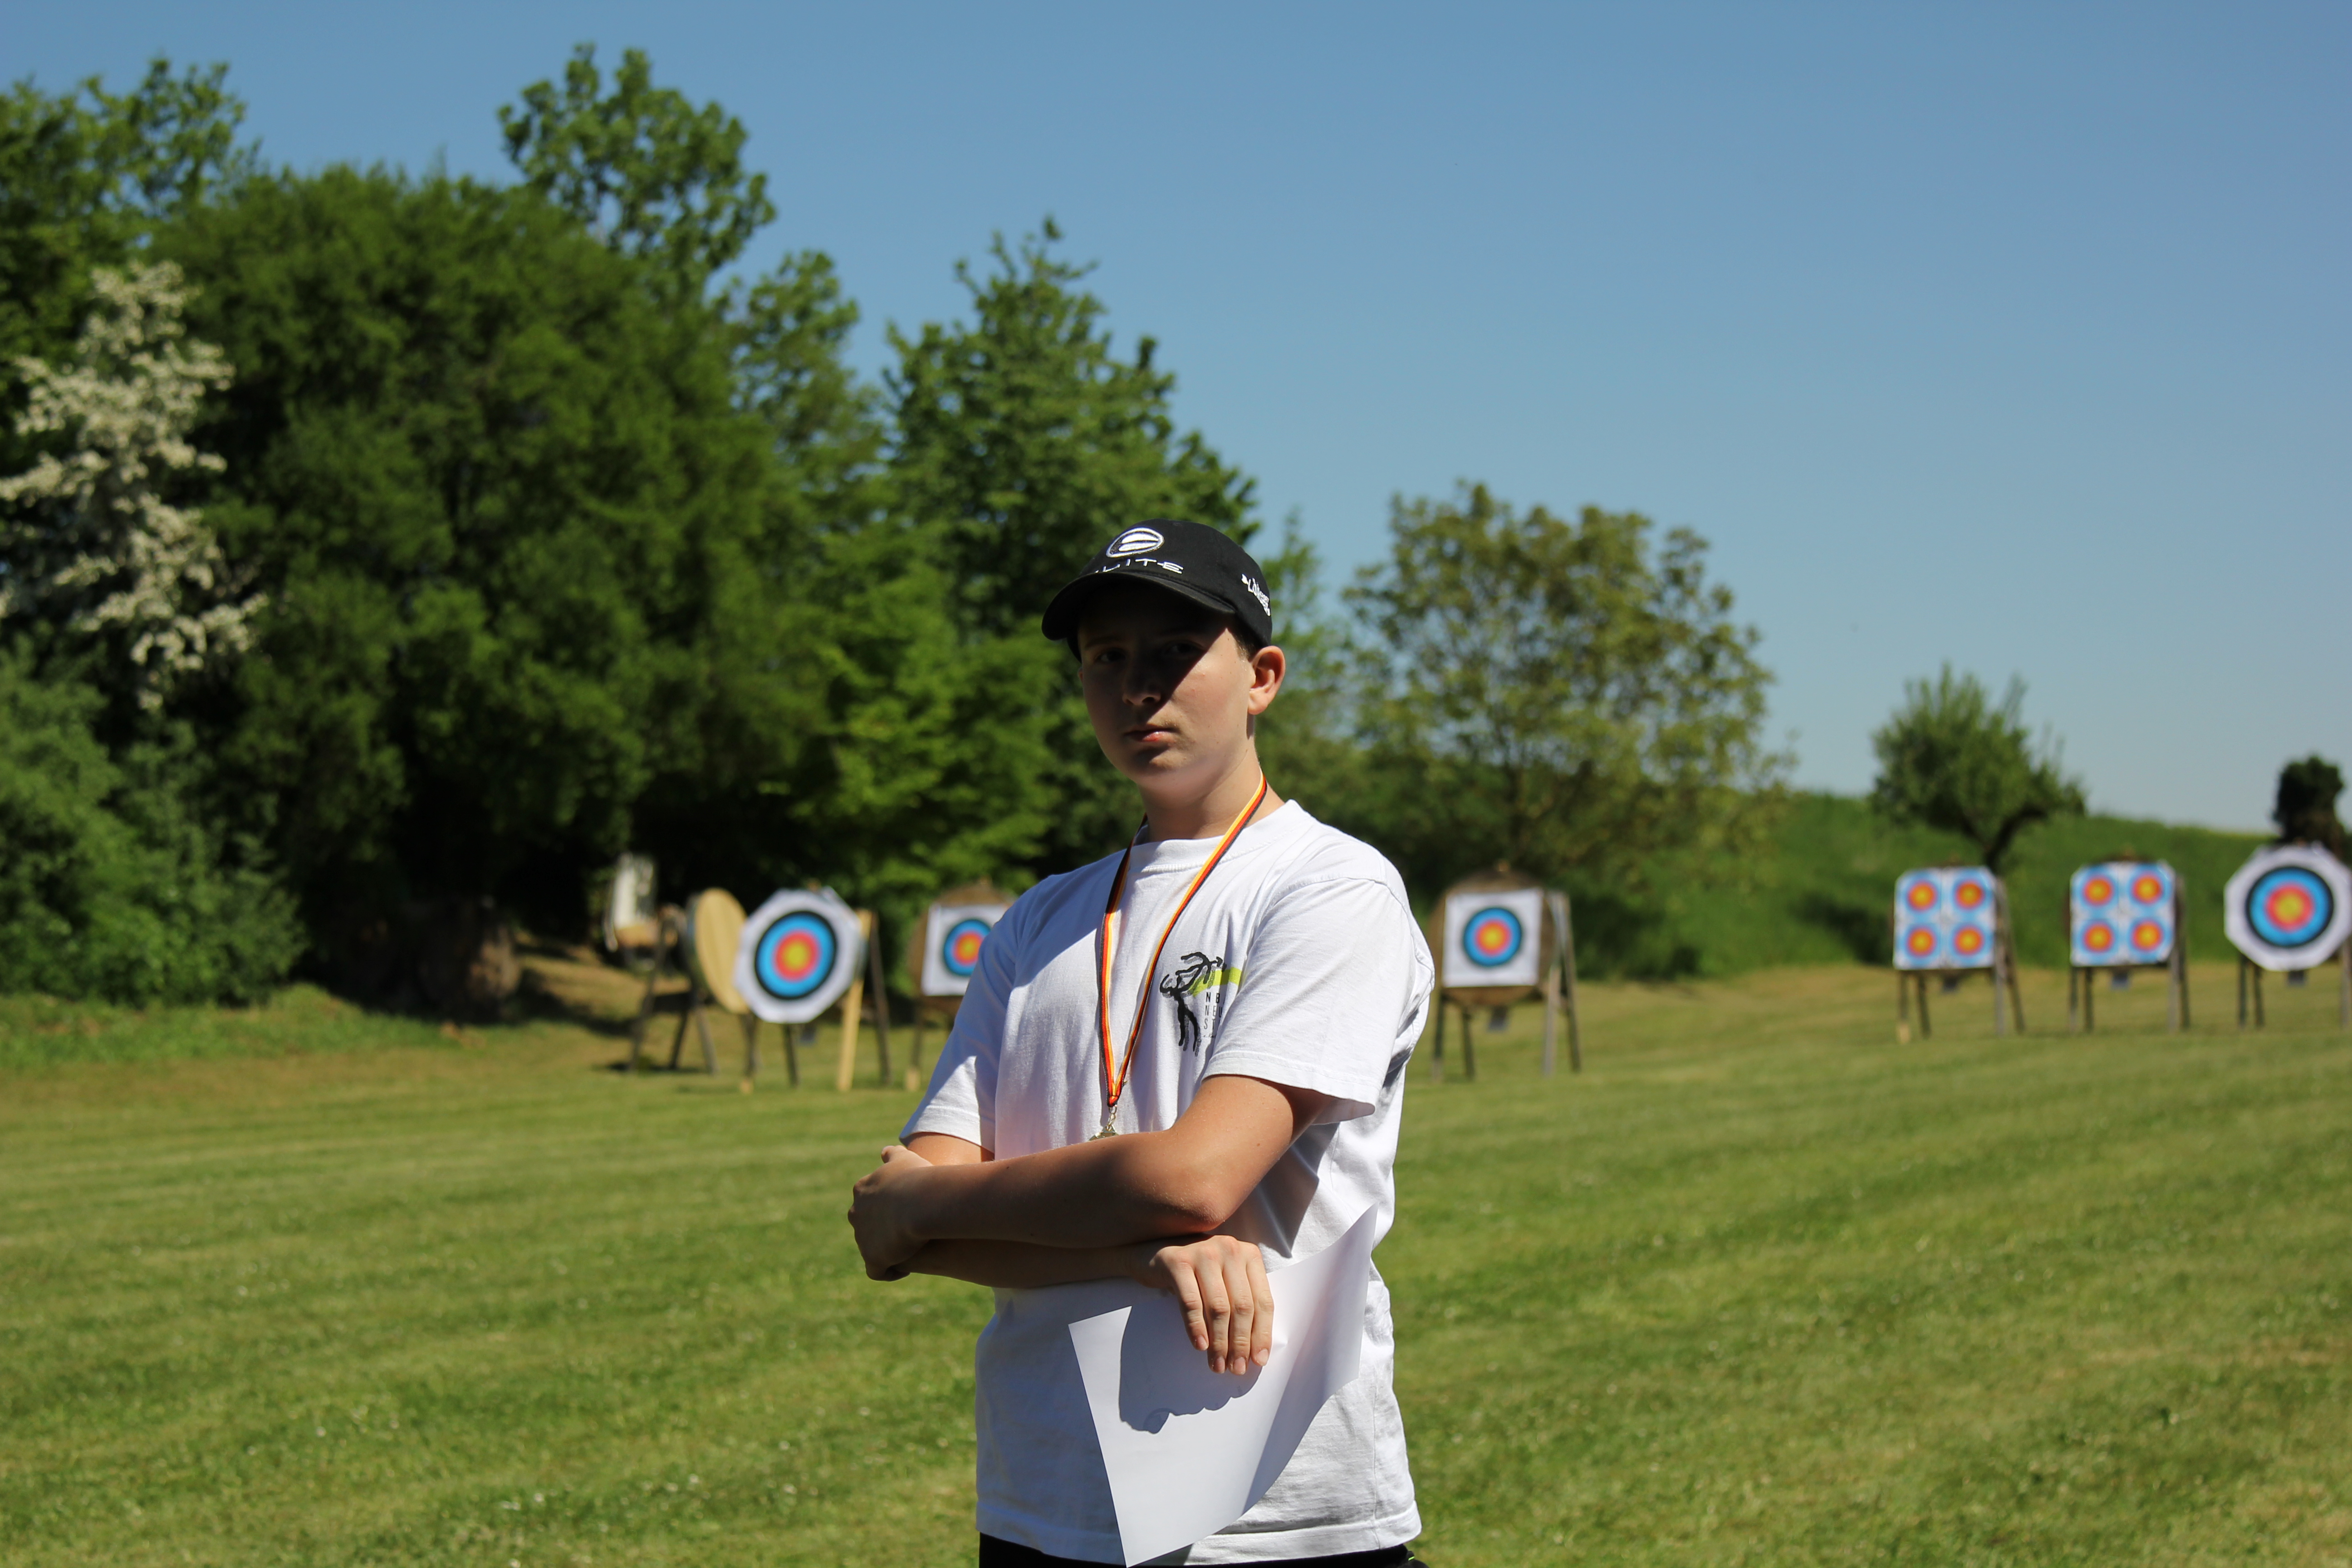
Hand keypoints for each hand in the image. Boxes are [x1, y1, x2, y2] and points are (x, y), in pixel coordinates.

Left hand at [848, 1144, 932, 1280]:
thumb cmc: (917, 1178)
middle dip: (883, 1230)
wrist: (922, 1202)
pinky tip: (905, 1268)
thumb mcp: (905, 1159)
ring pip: (871, 1249)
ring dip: (888, 1251)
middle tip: (908, 1231)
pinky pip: (877, 1271)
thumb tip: (885, 1151)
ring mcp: (862, 1237)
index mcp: (862, 1190)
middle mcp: (856, 1213)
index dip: (887, 1209)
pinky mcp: (873, 1258)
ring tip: (910, 1252)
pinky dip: (889, 1271)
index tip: (906, 1212)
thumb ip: (893, 1155)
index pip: (869, 1202)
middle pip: (866, 1226)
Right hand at [1133, 1235, 1271, 1375]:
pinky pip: (1191, 1301)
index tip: (1258, 1361)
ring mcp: (1203, 1252)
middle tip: (1236, 1369)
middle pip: (1242, 1306)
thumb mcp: (1225, 1283)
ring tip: (1217, 1364)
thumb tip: (1254, 1354)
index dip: (1261, 1334)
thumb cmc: (1197, 1275)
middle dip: (1240, 1343)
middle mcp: (1230, 1248)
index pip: (1262, 1301)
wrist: (1153, 1253)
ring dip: (1219, 1342)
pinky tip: (1200, 1346)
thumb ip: (1242, 1307)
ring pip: (1218, 1307)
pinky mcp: (1177, 1261)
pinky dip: (1196, 1327)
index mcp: (1249, 1255)